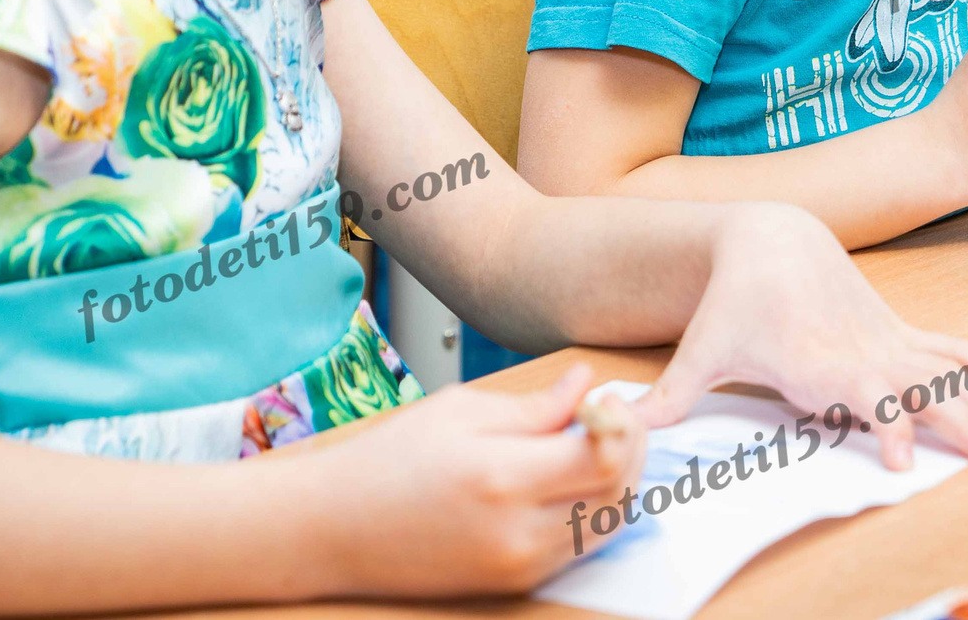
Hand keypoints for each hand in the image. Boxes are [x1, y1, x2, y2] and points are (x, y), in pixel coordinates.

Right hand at [315, 364, 645, 595]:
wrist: (335, 528)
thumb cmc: (391, 459)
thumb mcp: (461, 411)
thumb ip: (536, 405)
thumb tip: (588, 384)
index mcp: (504, 476)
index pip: (608, 456)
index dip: (626, 424)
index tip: (608, 399)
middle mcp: (519, 531)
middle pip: (620, 496)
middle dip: (632, 452)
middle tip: (609, 420)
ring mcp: (519, 566)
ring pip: (607, 527)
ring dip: (617, 485)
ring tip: (588, 448)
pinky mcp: (515, 584)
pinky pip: (578, 548)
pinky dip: (590, 513)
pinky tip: (566, 482)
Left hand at [637, 204, 967, 471]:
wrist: (769, 239)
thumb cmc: (732, 302)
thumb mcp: (699, 348)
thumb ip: (668, 396)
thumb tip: (619, 425)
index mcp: (816, 363)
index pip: (859, 399)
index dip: (883, 429)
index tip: (903, 462)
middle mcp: (860, 352)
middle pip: (917, 390)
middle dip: (957, 423)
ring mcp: (886, 340)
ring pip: (946, 373)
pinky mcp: (899, 333)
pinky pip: (953, 350)